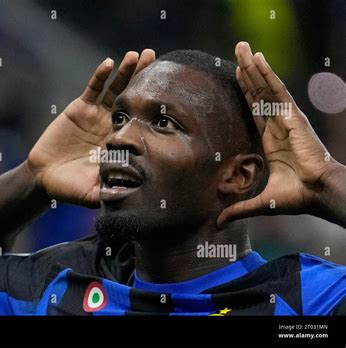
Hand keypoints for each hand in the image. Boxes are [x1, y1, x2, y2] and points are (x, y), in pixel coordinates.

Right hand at [27, 49, 155, 206]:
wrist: (45, 178)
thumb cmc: (71, 188)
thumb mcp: (94, 193)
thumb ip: (111, 192)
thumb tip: (133, 197)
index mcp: (123, 143)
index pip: (142, 120)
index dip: (154, 106)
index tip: (170, 92)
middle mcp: (113, 125)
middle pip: (133, 98)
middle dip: (144, 79)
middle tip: (156, 59)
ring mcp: (97, 115)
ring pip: (114, 89)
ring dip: (125, 72)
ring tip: (136, 55)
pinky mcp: (79, 109)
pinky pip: (92, 89)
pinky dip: (99, 76)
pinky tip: (108, 64)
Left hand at [217, 42, 345, 227]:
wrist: (316, 193)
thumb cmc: (295, 197)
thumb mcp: (260, 201)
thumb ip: (238, 209)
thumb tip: (217, 224)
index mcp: (270, 140)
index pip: (253, 110)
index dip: (244, 93)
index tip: (235, 77)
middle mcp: (277, 125)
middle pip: (257, 93)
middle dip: (246, 73)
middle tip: (236, 51)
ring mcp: (285, 118)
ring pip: (264, 87)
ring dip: (252, 67)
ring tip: (242, 47)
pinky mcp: (292, 116)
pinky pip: (276, 91)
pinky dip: (267, 74)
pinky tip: (257, 58)